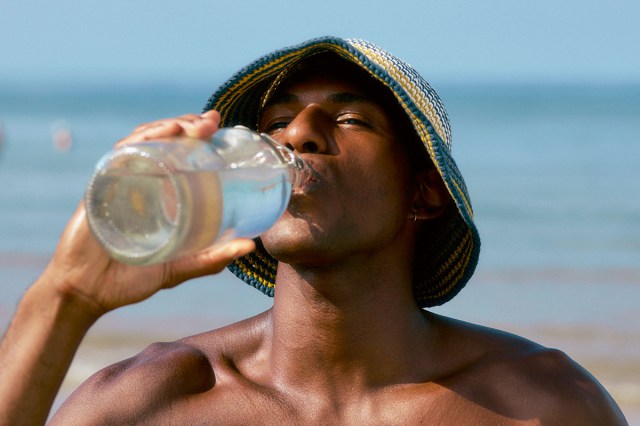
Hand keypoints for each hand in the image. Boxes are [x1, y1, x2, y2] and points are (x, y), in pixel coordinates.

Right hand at [41, 110, 254, 317]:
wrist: (87, 293)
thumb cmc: (131, 280)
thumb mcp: (180, 267)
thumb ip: (212, 258)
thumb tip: (251, 247)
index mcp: (159, 193)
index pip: (178, 153)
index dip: (198, 135)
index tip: (219, 125)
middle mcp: (139, 181)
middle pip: (163, 140)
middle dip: (188, 124)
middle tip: (212, 122)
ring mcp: (119, 180)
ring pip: (143, 140)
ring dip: (168, 126)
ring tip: (192, 125)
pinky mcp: (101, 185)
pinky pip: (120, 154)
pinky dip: (141, 139)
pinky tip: (161, 134)